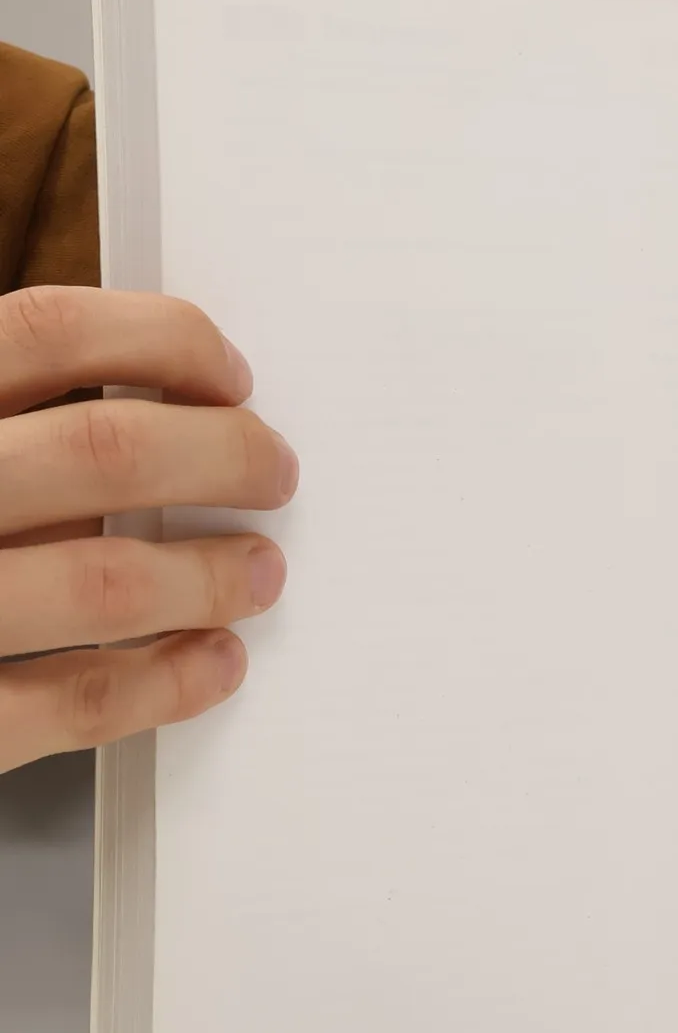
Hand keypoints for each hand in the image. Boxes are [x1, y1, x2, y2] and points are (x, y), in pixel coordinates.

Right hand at [0, 286, 296, 773]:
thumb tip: (147, 394)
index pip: (49, 331)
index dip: (163, 343)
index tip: (227, 375)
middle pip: (106, 450)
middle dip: (223, 456)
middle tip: (273, 471)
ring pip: (109, 583)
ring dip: (211, 575)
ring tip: (258, 570)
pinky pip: (78, 700)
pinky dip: (168, 681)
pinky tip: (211, 662)